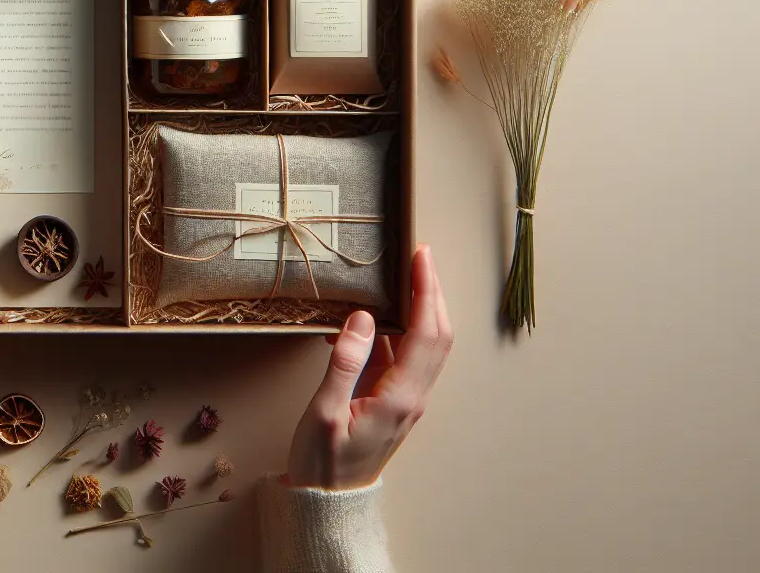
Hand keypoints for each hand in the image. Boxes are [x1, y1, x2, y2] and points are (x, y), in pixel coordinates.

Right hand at [285, 243, 451, 489]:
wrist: (328, 503)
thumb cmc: (322, 464)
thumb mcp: (323, 412)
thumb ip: (344, 363)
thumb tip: (364, 319)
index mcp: (401, 398)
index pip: (425, 333)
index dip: (426, 292)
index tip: (421, 258)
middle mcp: (413, 397)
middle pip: (437, 335)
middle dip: (431, 292)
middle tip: (419, 257)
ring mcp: (406, 401)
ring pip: (423, 345)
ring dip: (417, 309)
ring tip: (398, 278)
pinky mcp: (393, 403)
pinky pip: (402, 358)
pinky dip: (394, 332)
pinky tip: (369, 321)